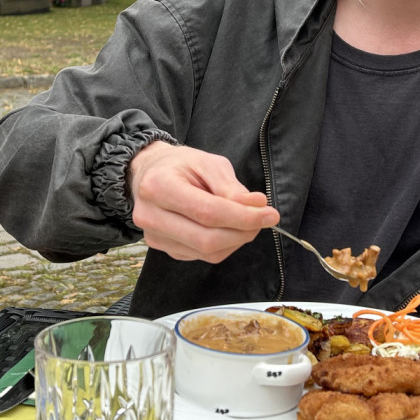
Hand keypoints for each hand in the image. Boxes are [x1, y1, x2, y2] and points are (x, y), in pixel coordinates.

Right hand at [129, 141, 279, 262]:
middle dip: (243, 232)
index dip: (243, 217)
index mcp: (158, 187)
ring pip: (207, 253)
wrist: (149, 173)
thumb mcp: (207, 163)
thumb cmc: (180, 165)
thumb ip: (231, 187)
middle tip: (263, 220)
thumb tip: (257, 206)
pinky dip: (223, 245)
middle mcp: (151, 216)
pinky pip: (202, 256)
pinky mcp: (163, 249)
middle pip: (207, 239)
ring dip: (236, 240)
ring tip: (245, 221)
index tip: (270, 214)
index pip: (207, 212)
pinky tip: (227, 228)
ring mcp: (155, 237)